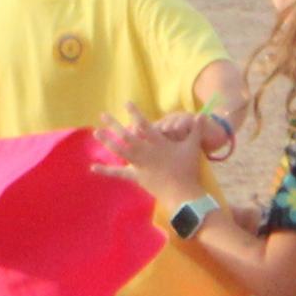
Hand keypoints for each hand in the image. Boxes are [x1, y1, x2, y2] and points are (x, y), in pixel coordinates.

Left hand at [95, 110, 212, 197]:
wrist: (181, 191)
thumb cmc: (187, 168)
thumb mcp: (193, 147)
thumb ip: (196, 130)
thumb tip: (202, 115)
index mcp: (158, 143)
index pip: (144, 124)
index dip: (135, 113)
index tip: (126, 103)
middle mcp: (145, 151)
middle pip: (126, 135)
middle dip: (114, 124)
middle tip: (102, 115)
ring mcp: (139, 164)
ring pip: (120, 150)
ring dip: (107, 141)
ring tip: (96, 132)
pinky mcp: (135, 176)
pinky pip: (118, 172)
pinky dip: (106, 170)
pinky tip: (93, 167)